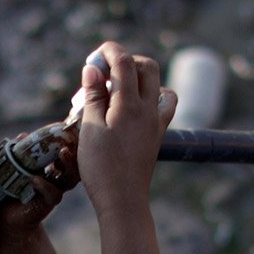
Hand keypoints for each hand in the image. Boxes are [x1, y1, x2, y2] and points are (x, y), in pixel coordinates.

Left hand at [0, 139, 78, 234]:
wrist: (8, 216)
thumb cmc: (11, 189)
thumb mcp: (13, 166)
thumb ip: (18, 151)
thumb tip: (23, 136)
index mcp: (52, 168)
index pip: (66, 154)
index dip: (70, 143)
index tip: (67, 129)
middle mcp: (57, 179)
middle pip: (75, 164)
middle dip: (75, 151)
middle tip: (70, 138)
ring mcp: (55, 191)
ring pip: (70, 179)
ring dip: (68, 165)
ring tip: (62, 154)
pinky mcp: (48, 203)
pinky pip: (53, 193)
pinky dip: (45, 185)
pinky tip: (35, 179)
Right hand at [77, 42, 169, 221]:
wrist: (124, 200)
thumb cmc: (101, 167)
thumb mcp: (90, 128)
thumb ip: (93, 95)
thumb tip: (93, 68)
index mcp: (130, 105)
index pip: (125, 62)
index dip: (108, 52)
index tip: (92, 59)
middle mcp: (149, 110)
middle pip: (147, 67)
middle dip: (125, 61)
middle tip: (102, 76)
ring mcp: (157, 123)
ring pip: (159, 85)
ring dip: (140, 78)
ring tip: (117, 91)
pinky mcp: (158, 135)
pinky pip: (163, 105)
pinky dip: (150, 96)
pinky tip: (130, 108)